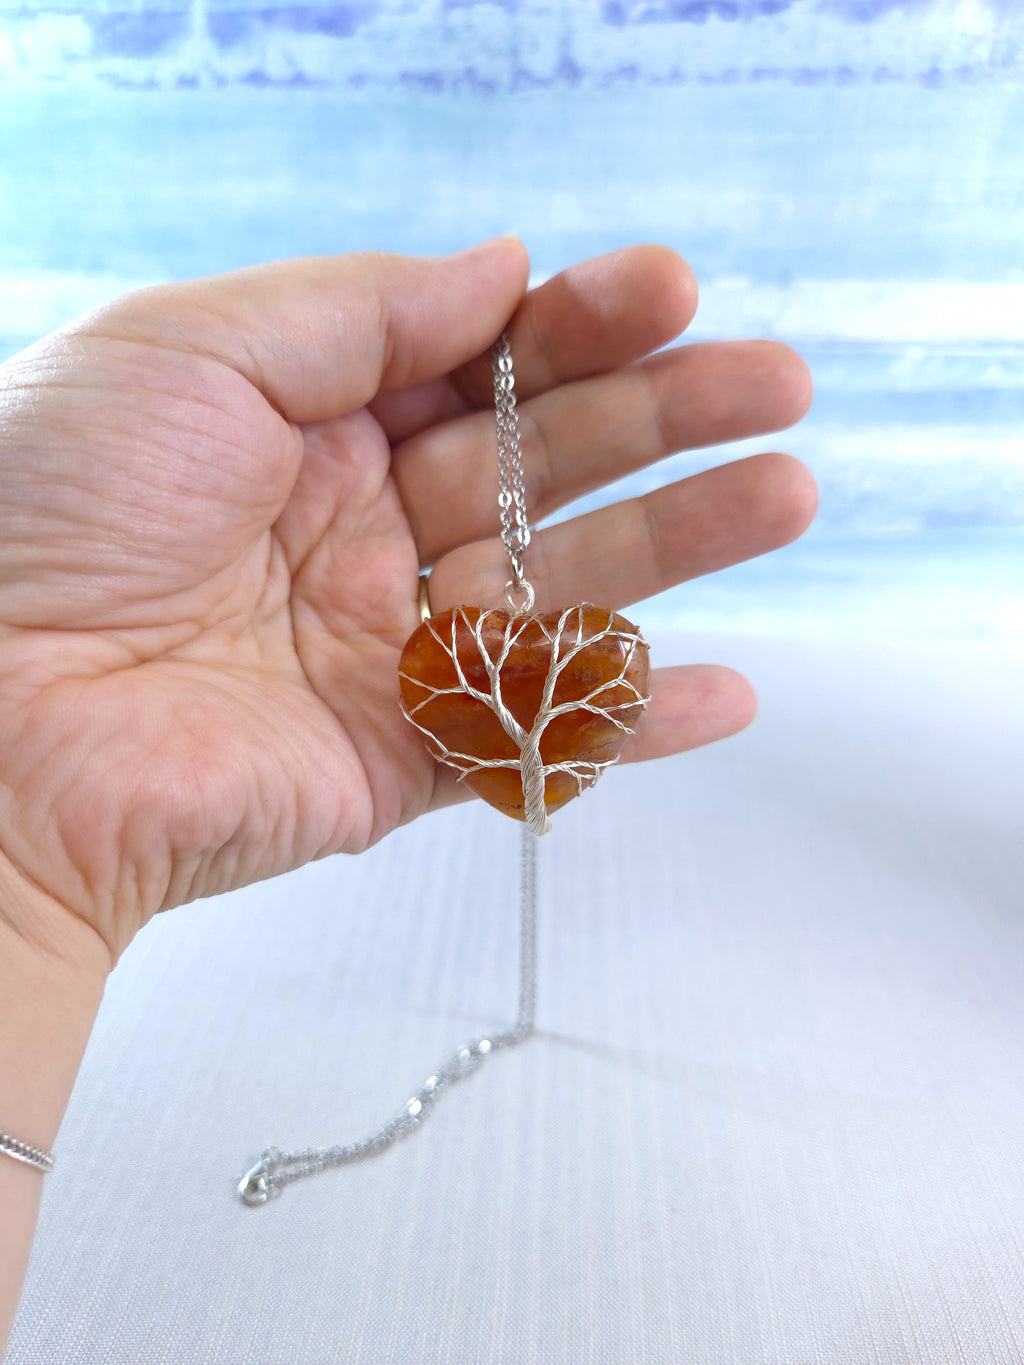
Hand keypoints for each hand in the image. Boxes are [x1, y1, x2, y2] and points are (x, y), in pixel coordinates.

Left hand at [0, 239, 813, 963]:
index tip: (666, 291)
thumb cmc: (53, 511)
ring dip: (679, 546)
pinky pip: (535, 736)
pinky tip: (725, 689)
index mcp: (310, 426)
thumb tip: (500, 267)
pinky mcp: (401, 760)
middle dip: (660, 420)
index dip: (573, 325)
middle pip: (540, 468)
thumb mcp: (192, 350)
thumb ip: (354, 308)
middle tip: (774, 384)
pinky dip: (629, 722)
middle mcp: (362, 532)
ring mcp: (390, 649)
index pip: (475, 365)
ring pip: (562, 590)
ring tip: (784, 495)